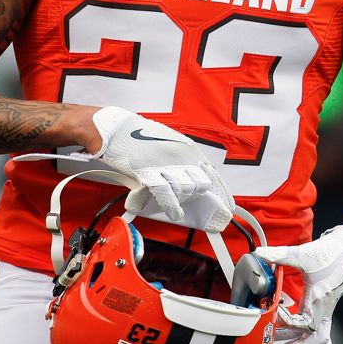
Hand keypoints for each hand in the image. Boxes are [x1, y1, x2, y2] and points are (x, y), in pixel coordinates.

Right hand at [89, 106, 232, 230]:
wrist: (115, 130)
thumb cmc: (141, 137)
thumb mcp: (170, 143)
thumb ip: (184, 160)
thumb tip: (196, 176)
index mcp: (188, 148)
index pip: (212, 173)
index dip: (221, 193)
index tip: (227, 207)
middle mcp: (180, 155)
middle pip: (202, 184)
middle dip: (198, 197)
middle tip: (189, 201)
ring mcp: (165, 163)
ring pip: (186, 189)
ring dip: (183, 200)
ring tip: (176, 202)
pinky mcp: (149, 172)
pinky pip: (166, 193)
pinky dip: (172, 206)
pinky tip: (175, 213)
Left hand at [253, 225, 342, 343]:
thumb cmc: (332, 255)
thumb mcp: (303, 254)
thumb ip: (279, 254)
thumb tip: (260, 253)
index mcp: (320, 302)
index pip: (304, 324)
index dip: (287, 321)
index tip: (275, 309)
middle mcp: (323, 310)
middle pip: (312, 341)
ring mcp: (323, 309)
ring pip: (311, 336)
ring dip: (294, 342)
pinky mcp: (321, 305)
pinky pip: (309, 325)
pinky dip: (297, 330)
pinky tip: (283, 326)